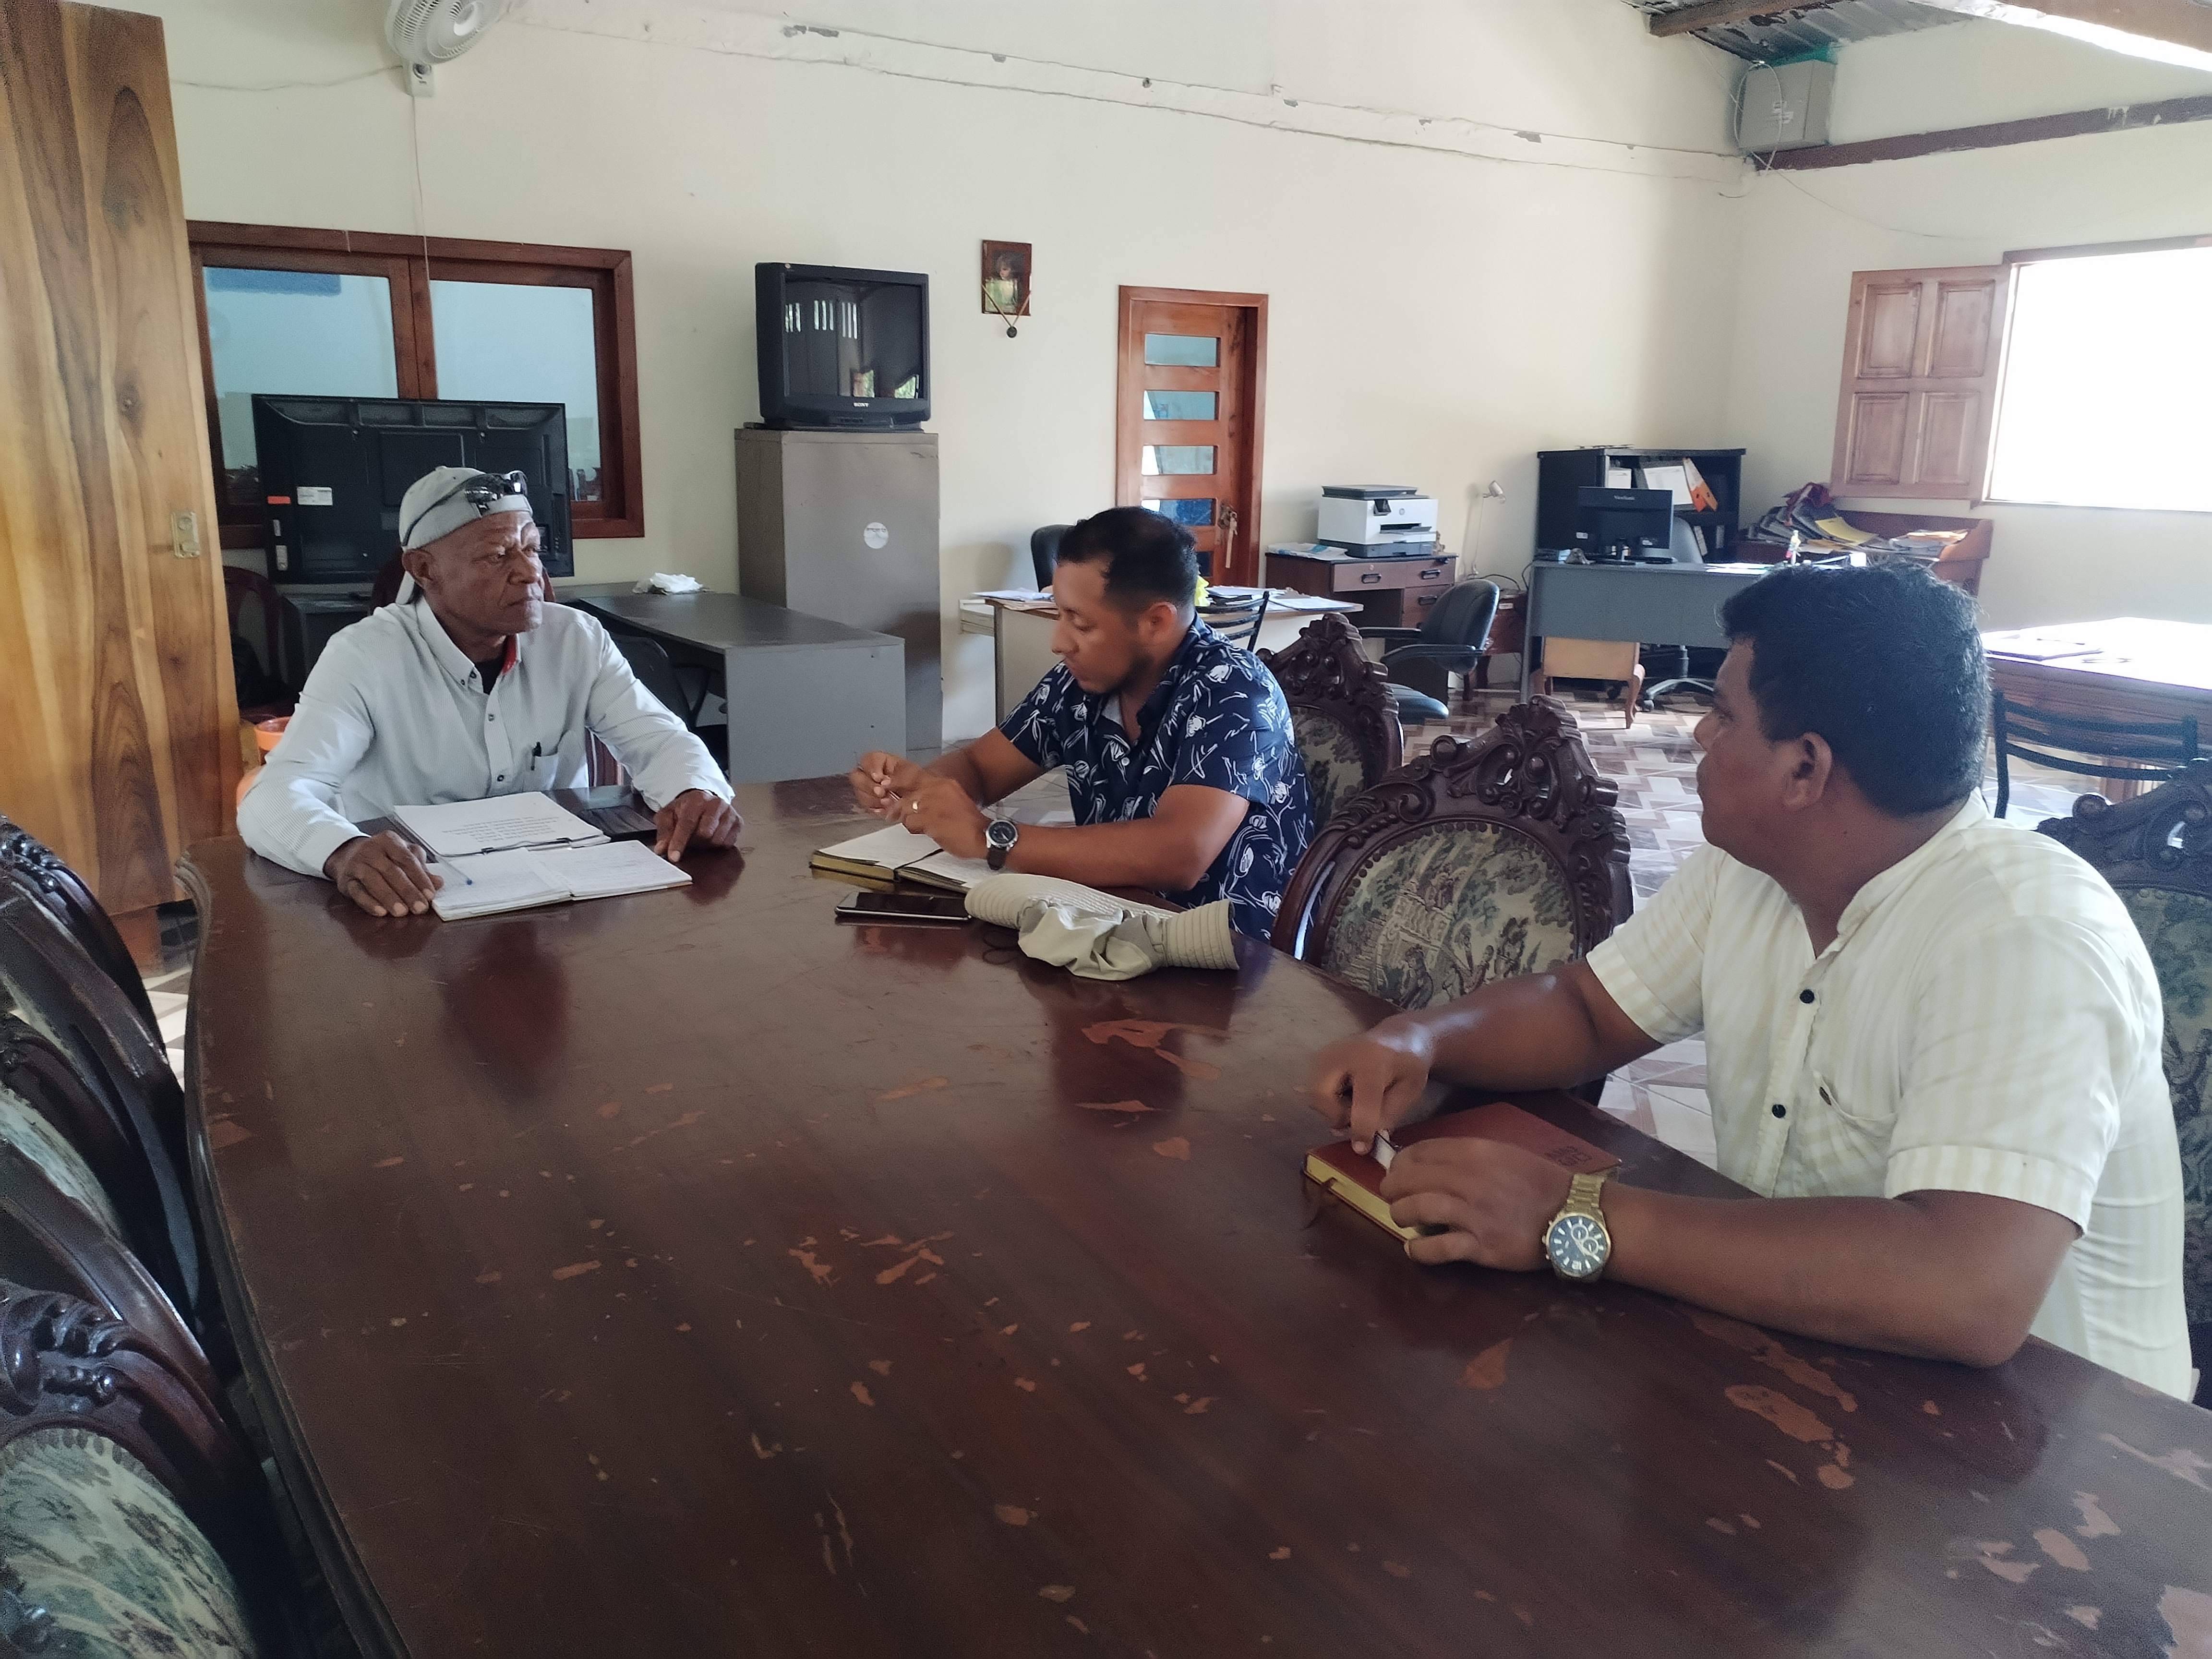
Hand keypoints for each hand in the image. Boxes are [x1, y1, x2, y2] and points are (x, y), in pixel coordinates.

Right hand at [325, 832, 442, 916]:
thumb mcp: (402, 856)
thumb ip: (421, 869)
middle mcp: (371, 850)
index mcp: (389, 841)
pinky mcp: (345, 880)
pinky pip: (357, 892)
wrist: (348, 855)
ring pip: (373, 881)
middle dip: (407, 891)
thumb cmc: (382, 857)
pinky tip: (381, 912)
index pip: (407, 859)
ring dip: (389, 898)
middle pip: (391, 871)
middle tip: (419, 907)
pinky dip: (369, 903)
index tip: (430, 894)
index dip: (420, 878)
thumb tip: (438, 883)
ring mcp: (356, 864)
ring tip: (402, 912)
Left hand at [654, 789, 741, 860]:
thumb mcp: (668, 816)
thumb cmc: (685, 810)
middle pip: (704, 834)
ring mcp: (730, 813)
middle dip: (694, 842)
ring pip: (717, 840)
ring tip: (700, 836)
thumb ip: (664, 832)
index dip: (679, 842)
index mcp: (697, 799)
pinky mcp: (738, 822)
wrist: (702, 801)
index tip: (674, 857)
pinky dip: (717, 845)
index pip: (688, 823)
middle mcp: (716, 804)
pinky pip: (728, 843)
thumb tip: (661, 849)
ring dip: (706, 844)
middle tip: (689, 838)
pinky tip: (712, 836)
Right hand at [849, 751, 927, 819]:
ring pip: (859, 793)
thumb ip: (898, 777)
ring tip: (888, 802)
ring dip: (872, 799)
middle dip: (867, 786)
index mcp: (881, 762)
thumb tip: (885, 783)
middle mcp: (871, 774)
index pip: (867, 759)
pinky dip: (876, 809)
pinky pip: (866, 807)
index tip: (879, 778)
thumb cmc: (918, 782)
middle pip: (856, 776)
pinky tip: (886, 809)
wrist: (922, 800)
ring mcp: (869, 790)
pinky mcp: (871, 804)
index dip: (871, 768)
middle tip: (881, 793)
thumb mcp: (912, 774)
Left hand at [899, 773, 988, 858]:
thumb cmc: (970, 824)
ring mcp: (932, 803)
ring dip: (908, 819)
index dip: (900, 785)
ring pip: (905, 808)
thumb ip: (935, 799)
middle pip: (906, 794)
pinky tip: (925, 831)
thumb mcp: (953, 801)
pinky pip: (909, 822)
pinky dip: (913, 829)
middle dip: (902, 807)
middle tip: (904, 815)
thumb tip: (918, 803)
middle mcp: (937, 789)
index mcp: (944, 783)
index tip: (893, 790)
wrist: (984, 836)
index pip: (913, 778)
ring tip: (921, 826)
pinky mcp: (929, 818)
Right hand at [1307, 1018, 1435, 1154]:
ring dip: (1331, 1108)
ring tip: (1354, 1104)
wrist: (1399, 1037)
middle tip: (1355, 1118)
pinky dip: (1327, 1099)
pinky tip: (1347, 1094)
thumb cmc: (1408, 1065)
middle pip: (1323, 1095)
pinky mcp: (1319, 1057)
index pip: (1363, 1101)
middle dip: (1336, 1115)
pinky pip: (1314, 1088)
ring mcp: (1327, 1052)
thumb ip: (1389, 1114)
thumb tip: (1367, 1140)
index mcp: (1374, 1060)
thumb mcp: (1410, 1090)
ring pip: (1314, 1094)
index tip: (1362, 1148)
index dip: (1361, 1129)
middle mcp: (1343, 1052)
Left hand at [1380, 1139, 1572, 1270]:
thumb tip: (1432, 1161)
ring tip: (1401, 1220)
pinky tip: (1414, 1249)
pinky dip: (1417, 1250)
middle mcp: (1468, 1179)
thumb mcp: (1504, 1154)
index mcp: (1473, 1152)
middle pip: (1408, 1179)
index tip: (1397, 1173)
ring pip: (1415, 1208)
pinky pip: (1436, 1248)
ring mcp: (1473, 1213)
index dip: (1400, 1163)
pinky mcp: (1480, 1245)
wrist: (1575, 1214)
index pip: (1418, 1152)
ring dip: (1399, 1215)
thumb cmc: (1541, 1183)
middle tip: (1393, 1198)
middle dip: (1392, 1189)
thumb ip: (1468, 1155)